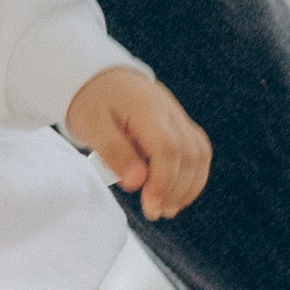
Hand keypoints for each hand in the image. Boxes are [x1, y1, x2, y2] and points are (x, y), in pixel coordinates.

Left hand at [65, 66, 211, 219]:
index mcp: (145, 107)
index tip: (149, 205)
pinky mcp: (180, 124)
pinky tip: (177, 194)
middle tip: (155, 212)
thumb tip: (137, 182)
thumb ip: (114, 151)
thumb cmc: (92, 101)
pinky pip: (198, 150)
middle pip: (189, 153)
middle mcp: (169, 110)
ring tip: (168, 209)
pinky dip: (192, 175)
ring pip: (199, 153)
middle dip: (176, 189)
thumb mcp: (90, 124)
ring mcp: (178, 116)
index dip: (163, 181)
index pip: (167, 148)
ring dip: (188, 186)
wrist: (100, 77)